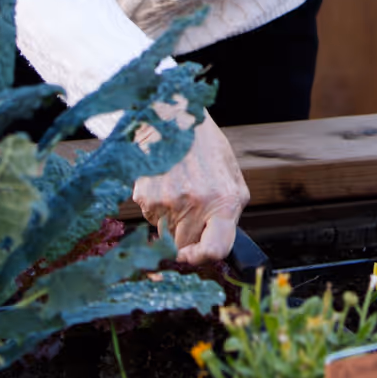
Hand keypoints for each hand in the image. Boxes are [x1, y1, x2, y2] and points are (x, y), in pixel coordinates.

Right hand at [132, 108, 248, 265]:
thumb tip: (214, 247)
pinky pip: (150, 216)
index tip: (194, 256)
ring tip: (179, 186)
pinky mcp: (145, 196)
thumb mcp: (231, 177)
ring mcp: (168, 202)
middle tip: (190, 206)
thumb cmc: (207, 148)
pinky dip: (156, 205)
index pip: (215, 249)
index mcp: (224, 201)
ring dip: (171, 219)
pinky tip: (165, 180)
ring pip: (166, 233)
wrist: (175, 118)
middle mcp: (196, 204)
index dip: (203, 259)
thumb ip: (228, 213)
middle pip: (185, 245)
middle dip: (188, 234)